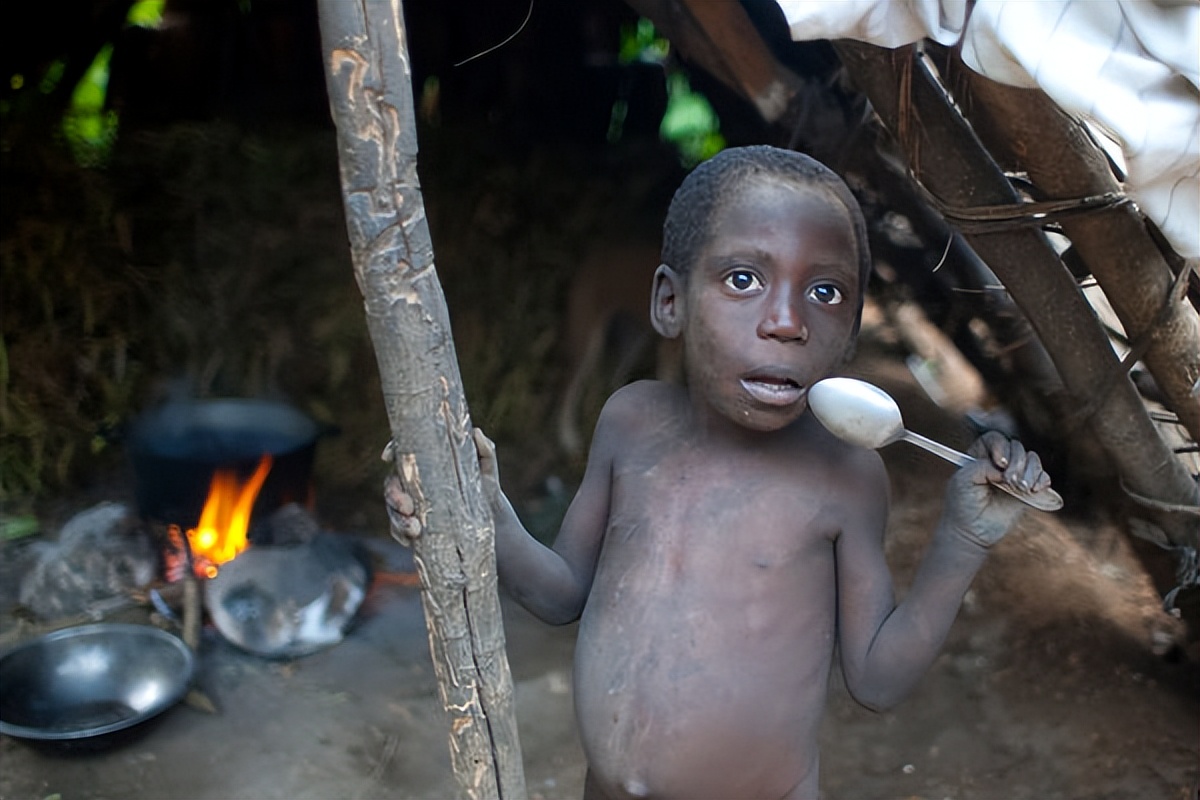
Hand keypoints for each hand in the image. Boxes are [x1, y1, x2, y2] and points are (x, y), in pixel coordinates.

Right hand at [383, 429, 500, 544]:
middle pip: (391, 484)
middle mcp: (413, 482)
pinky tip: (410, 540)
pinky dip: (400, 534)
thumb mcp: (487, 466)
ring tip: (415, 530)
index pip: (402, 452)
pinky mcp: (412, 524)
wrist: (491, 518)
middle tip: (408, 507)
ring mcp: (410, 504)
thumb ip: (485, 448)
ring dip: (398, 520)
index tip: (387, 457)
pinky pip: (397, 529)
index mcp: (426, 462)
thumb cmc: (486, 485)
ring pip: (392, 509)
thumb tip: (476, 433)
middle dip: (394, 496)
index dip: (391, 450)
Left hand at [943, 431, 1051, 547]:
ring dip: (1030, 471)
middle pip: (1016, 446)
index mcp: (980, 455)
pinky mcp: (1028, 489)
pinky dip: (1042, 480)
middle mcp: (999, 462)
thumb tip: (1004, 467)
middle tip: (1009, 481)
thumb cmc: (962, 503)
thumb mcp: (963, 480)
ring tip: (1021, 488)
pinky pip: (1043, 477)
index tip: (1000, 462)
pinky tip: (1033, 490)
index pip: (994, 438)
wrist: (972, 531)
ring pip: (1032, 459)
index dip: (1000, 446)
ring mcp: (1015, 474)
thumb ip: (981, 466)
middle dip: (1016, 462)